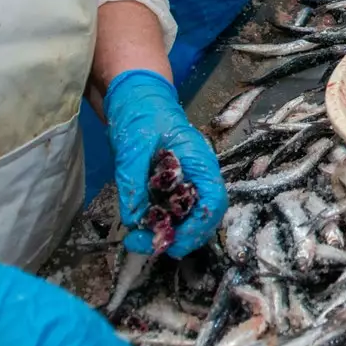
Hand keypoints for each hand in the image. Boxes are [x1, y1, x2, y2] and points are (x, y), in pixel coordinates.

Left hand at [105, 70, 227, 256]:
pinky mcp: (171, 187)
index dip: (198, 226)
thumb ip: (134, 182)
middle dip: (180, 237)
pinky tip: (138, 225)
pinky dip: (157, 224)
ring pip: (188, 218)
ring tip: (137, 239)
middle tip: (146, 245)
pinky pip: (172, 212)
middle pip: (204, 216)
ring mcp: (186, 182)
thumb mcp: (133, 146)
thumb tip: (135, 218)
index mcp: (199, 161)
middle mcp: (198, 175)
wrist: (137, 99)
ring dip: (166, 233)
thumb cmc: (142, 114)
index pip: (213, 200)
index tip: (171, 241)